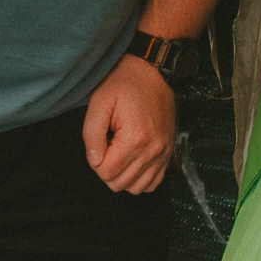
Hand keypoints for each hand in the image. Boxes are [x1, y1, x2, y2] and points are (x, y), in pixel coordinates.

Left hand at [82, 54, 176, 194]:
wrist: (155, 72)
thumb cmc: (124, 84)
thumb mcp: (99, 102)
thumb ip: (91, 134)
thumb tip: (94, 161)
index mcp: (135, 139)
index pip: (107, 173)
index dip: (95, 162)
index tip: (99, 142)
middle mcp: (153, 151)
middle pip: (121, 184)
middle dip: (107, 170)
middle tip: (106, 147)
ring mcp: (163, 154)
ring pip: (137, 188)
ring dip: (123, 177)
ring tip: (118, 154)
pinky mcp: (169, 153)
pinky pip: (154, 183)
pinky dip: (140, 179)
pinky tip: (132, 162)